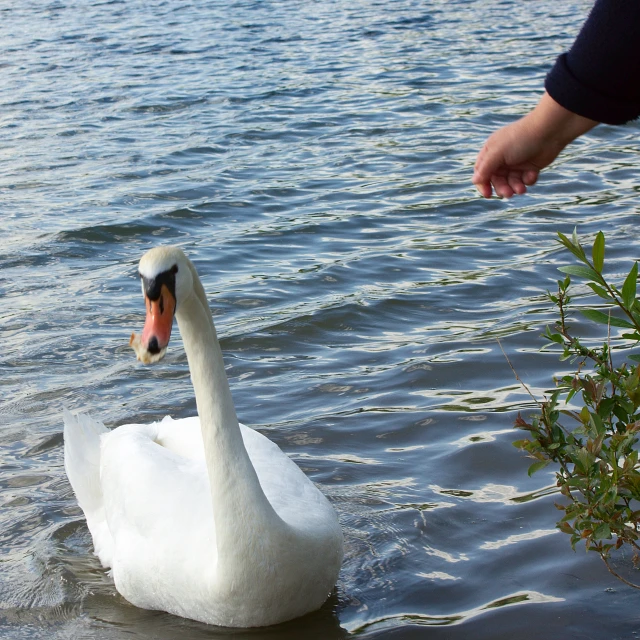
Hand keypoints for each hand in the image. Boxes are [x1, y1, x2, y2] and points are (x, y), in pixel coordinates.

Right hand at [472, 92, 597, 197]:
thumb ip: (485, 168)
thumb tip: (474, 181)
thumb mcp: (498, 152)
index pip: (481, 172)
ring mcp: (516, 163)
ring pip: (511, 183)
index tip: (488, 194)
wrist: (549, 131)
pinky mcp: (529, 167)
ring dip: (515, 187)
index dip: (483, 184)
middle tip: (508, 194)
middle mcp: (502, 158)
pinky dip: (528, 180)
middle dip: (502, 188)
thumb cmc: (521, 138)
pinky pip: (524, 180)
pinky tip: (533, 173)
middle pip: (497, 181)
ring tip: (522, 189)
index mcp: (491, 152)